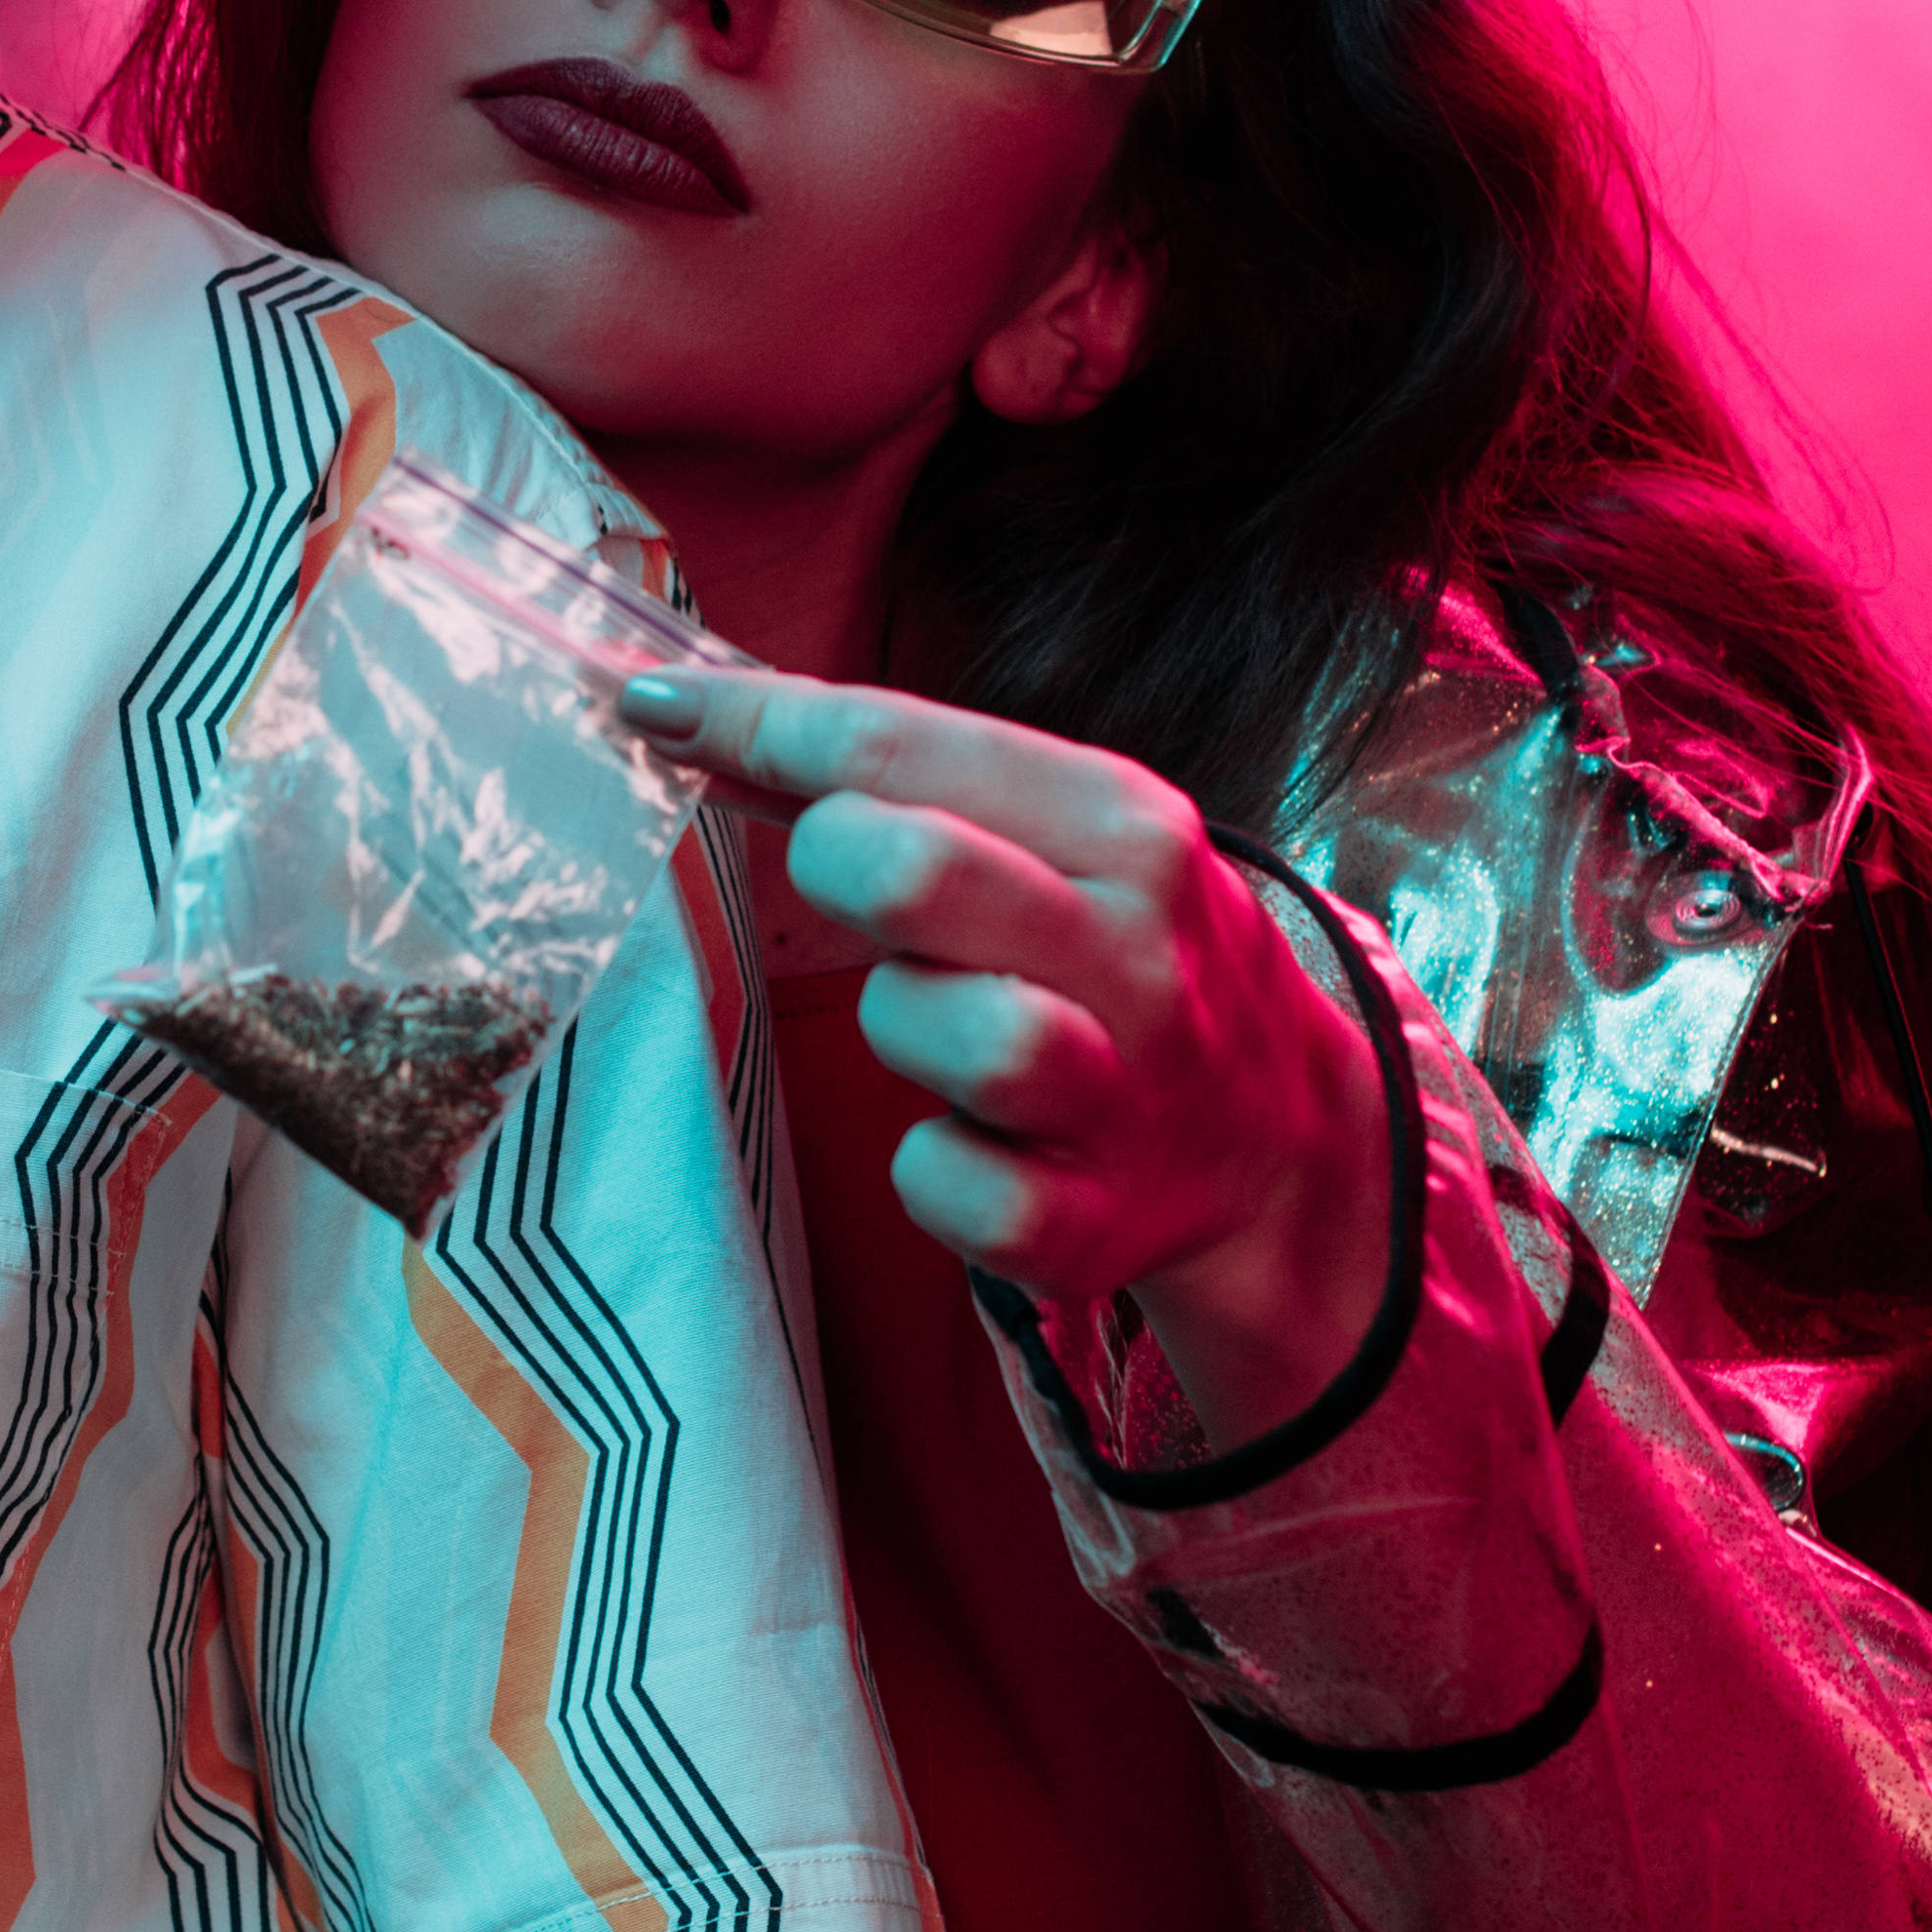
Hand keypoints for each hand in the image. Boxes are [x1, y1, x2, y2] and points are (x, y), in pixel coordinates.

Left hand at [616, 662, 1400, 1422]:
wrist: (1282, 1145)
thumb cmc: (1126, 962)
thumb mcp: (1070, 838)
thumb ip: (918, 782)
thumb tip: (709, 715)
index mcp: (1121, 825)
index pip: (898, 745)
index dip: (752, 723)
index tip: (649, 707)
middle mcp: (1133, 949)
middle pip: (911, 869)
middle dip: (835, 863)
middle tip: (841, 882)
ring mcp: (1119, 1093)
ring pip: (947, 1030)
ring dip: (901, 1023)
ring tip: (936, 1027)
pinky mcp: (1088, 1224)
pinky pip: (949, 1187)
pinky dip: (932, 1169)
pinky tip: (966, 1146)